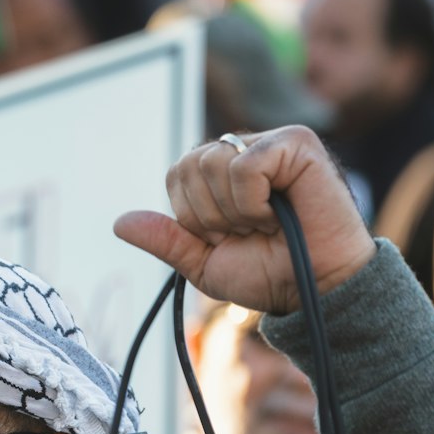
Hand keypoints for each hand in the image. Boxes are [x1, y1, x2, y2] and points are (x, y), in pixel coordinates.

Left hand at [113, 126, 375, 314]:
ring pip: (211, 163)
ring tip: (267, 223)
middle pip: (188, 166)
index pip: (176, 175)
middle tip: (250, 231)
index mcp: (223, 174)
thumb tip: (120, 223)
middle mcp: (245, 151)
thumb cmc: (268, 275)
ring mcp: (271, 143)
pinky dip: (253, 202)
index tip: (228, 237)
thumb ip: (167, 240)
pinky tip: (279, 212)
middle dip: (210, 215)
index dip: (193, 217)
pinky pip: (244, 167)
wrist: (313, 291)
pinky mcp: (295, 143)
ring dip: (233, 211)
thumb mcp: (204, 263)